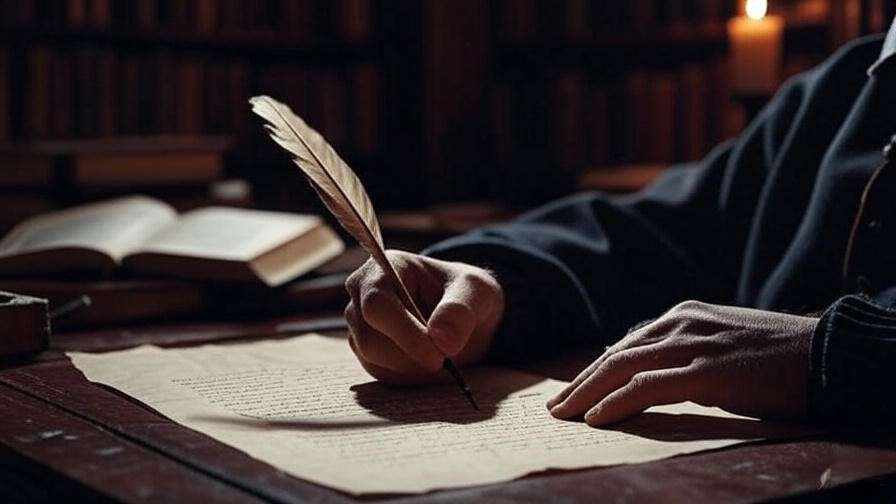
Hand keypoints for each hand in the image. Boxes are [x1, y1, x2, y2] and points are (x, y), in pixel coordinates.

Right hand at [344, 250, 504, 383]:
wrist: (463, 314)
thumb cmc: (467, 294)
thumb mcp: (477, 292)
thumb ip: (461, 309)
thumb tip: (441, 338)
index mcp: (384, 267)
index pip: (377, 304)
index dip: (405, 334)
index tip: (439, 356)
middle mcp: (361, 294)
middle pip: (368, 339)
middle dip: (411, 355)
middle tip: (446, 359)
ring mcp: (358, 323)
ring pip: (373, 359)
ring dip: (412, 366)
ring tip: (440, 351)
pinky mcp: (364, 350)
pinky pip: (380, 373)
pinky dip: (408, 374)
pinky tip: (427, 358)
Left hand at [546, 300, 817, 426]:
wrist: (825, 353)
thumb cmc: (776, 358)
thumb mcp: (720, 348)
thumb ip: (684, 356)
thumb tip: (649, 379)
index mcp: (683, 316)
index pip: (625, 345)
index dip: (595, 370)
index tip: (573, 391)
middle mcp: (681, 323)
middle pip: (616, 355)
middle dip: (581, 382)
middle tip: (555, 406)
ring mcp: (693, 344)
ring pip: (623, 367)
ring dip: (587, 392)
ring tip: (564, 414)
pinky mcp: (707, 370)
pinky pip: (649, 387)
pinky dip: (617, 401)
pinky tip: (596, 417)